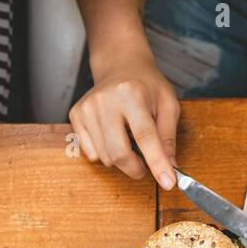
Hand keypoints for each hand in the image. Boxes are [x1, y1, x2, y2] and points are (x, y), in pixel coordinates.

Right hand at [69, 52, 178, 189]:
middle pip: (119, 153)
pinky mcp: (76, 115)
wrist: (120, 65)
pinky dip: (106, 153)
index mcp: (131, 94)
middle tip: (146, 167)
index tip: (167, 183)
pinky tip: (113, 135)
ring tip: (129, 139)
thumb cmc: (146, 85)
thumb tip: (170, 167)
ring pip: (105, 157)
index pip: (145, 136)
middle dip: (136, 169)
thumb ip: (168, 137)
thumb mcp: (168, 104)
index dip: (156, 162)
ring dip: (121, 160)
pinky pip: (91, 153)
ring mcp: (87, 108)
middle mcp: (105, 100)